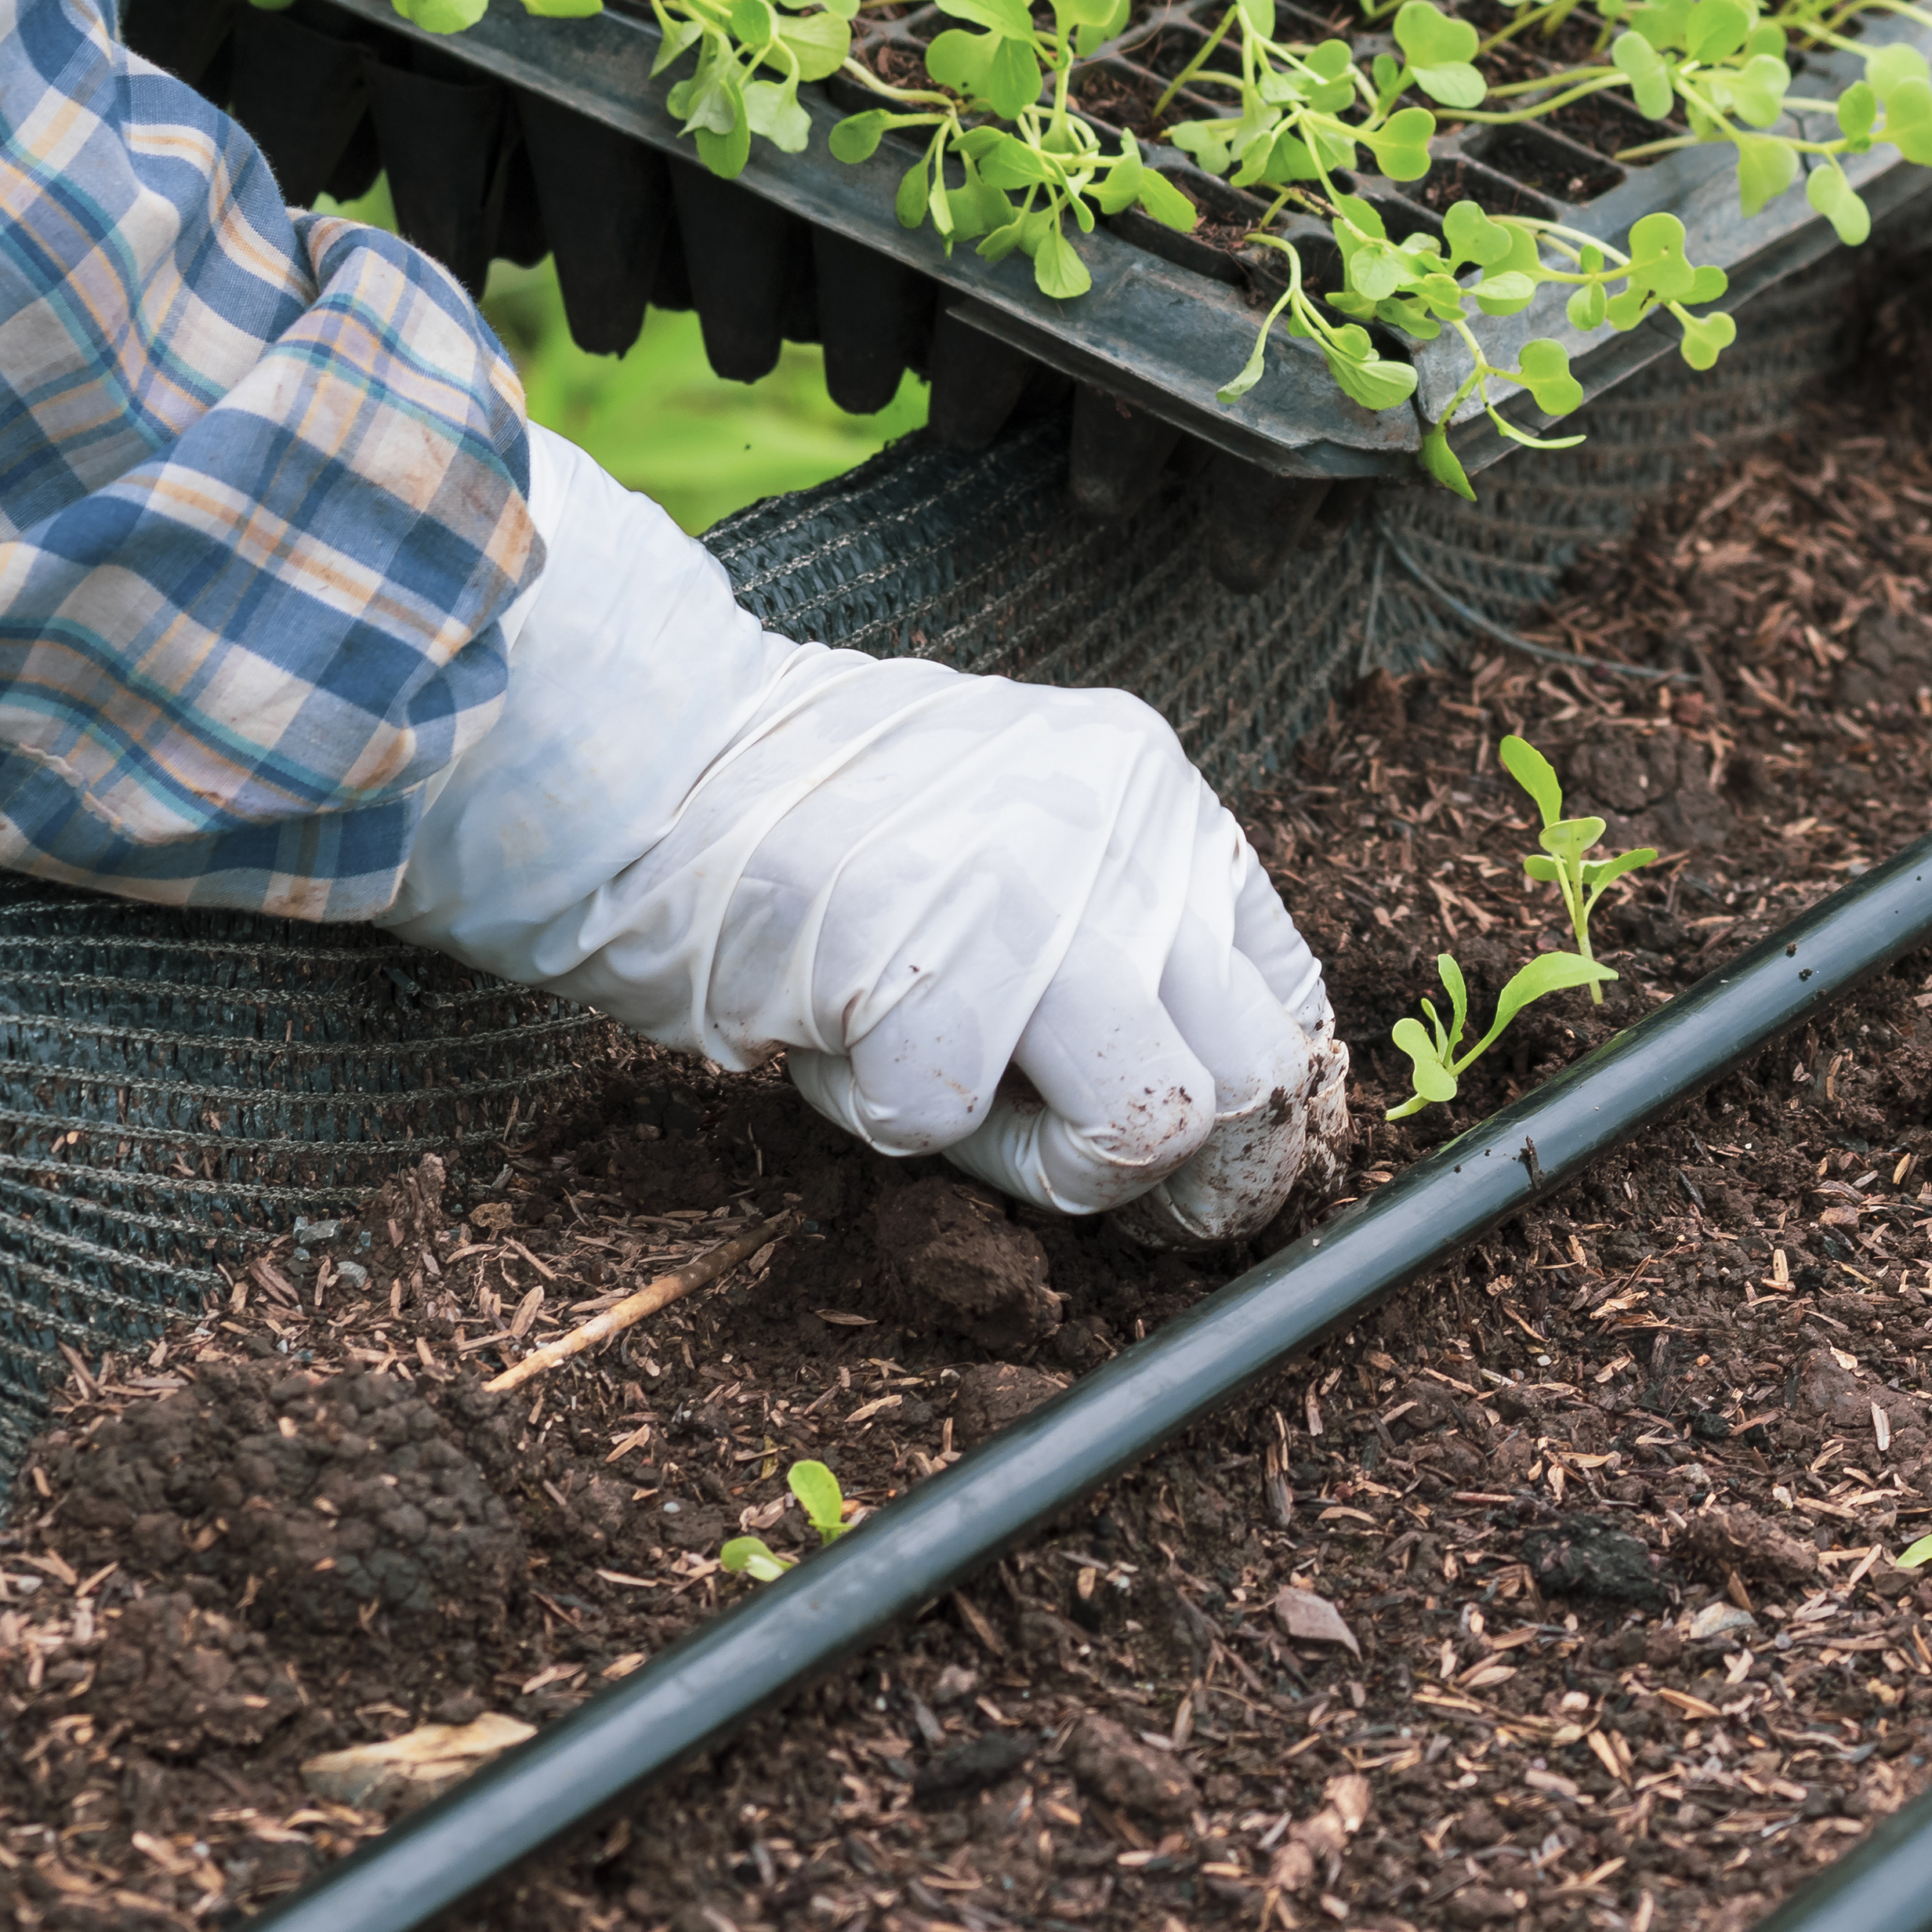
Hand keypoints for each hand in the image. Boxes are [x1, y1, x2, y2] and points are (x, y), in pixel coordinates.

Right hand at [384, 428, 1342, 1233]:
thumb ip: (1121, 953)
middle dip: (1169, 1168)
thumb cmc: (823, 837)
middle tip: (1064, 1166)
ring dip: (1033, 1161)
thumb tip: (1215, 1146)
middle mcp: (1124, 829)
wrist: (643, 758)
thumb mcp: (1017, 855)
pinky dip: (881, 1116)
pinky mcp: (926, 950)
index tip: (1199, 1172)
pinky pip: (953, 1125)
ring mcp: (1037, 885)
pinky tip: (831, 1029)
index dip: (1252, 1119)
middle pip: (1249, 1079)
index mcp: (1156, 799)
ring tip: (927, 1076)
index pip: (1289, 1001)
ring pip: (1148, 1121)